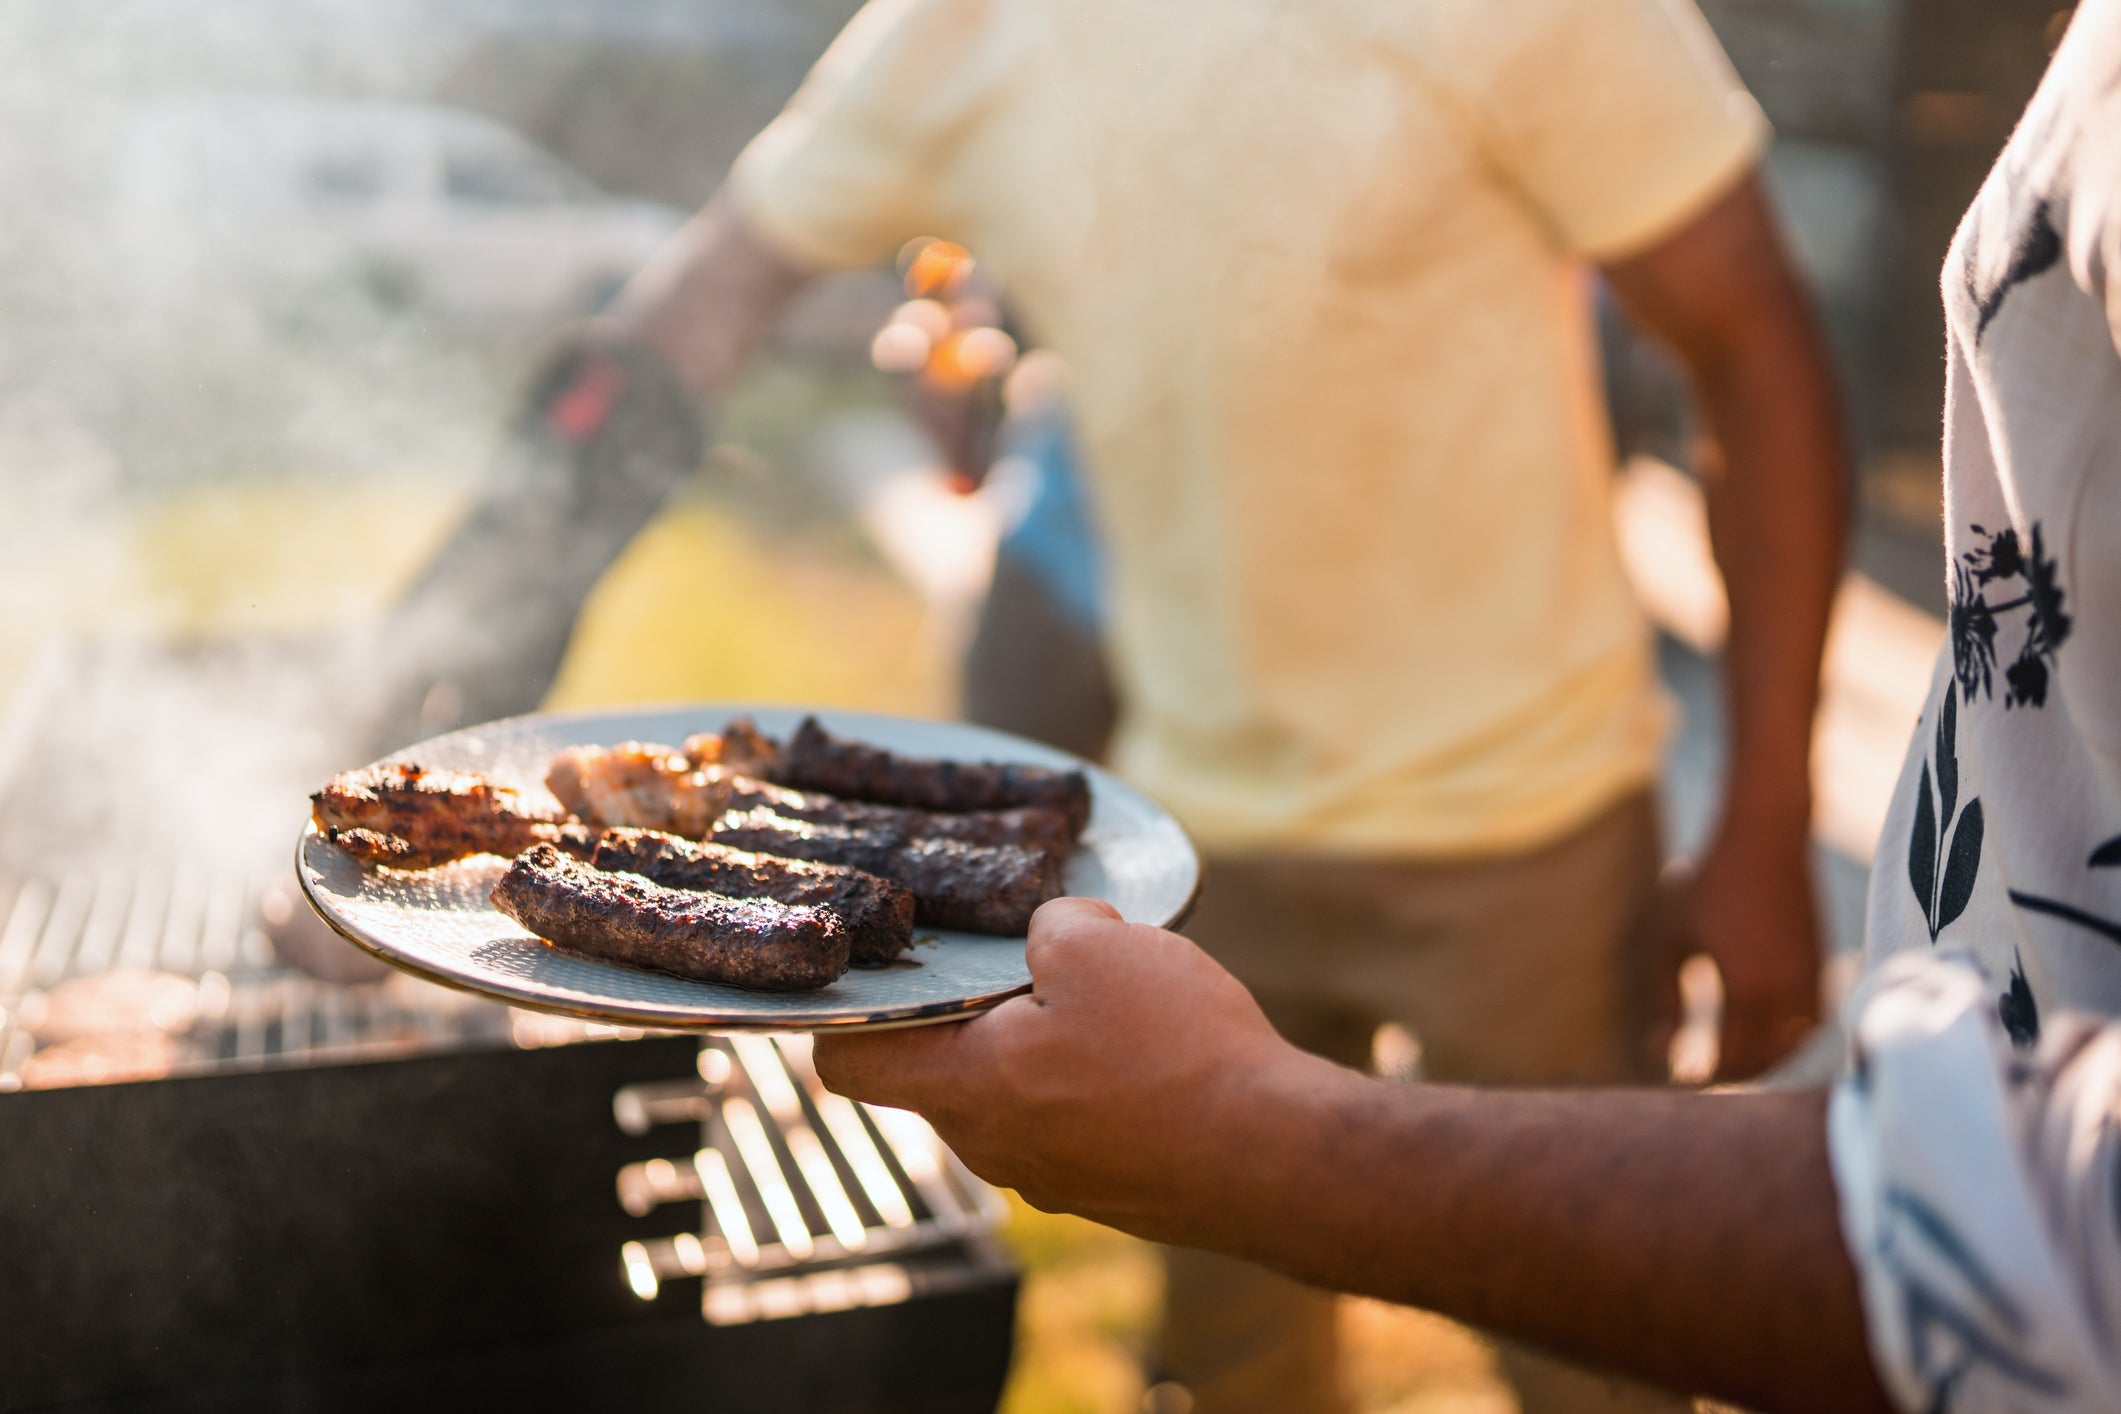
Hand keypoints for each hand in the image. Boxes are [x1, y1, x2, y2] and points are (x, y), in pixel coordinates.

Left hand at [814, 896, 1305, 1239]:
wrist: (1278, 1159)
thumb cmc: (1172, 1050)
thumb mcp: (1096, 945)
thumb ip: (1048, 927)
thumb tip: (1053, 934)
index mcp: (962, 1088)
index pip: (848, 1062)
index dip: (848, 1011)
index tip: (883, 970)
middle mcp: (992, 1148)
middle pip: (945, 1068)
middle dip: (981, 1008)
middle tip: (1039, 958)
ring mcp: (1055, 1179)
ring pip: (1021, 1093)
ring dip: (1050, 1041)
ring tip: (1120, 999)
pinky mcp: (1114, 1192)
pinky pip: (1081, 1121)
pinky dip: (1103, 1080)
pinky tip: (1162, 1049)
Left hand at [1650, 824, 1822, 1081]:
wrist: (1766, 837)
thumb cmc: (1708, 882)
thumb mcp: (1671, 936)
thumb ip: (1665, 994)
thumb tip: (1661, 1047)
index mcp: (1746, 987)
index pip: (1732, 1057)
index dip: (1705, 1074)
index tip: (1678, 1075)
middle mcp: (1786, 991)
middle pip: (1764, 1059)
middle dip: (1732, 1072)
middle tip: (1698, 1072)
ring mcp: (1810, 979)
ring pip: (1794, 1045)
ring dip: (1764, 1059)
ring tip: (1728, 1059)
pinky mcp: (1821, 965)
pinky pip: (1811, 1022)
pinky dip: (1788, 1037)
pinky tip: (1759, 1032)